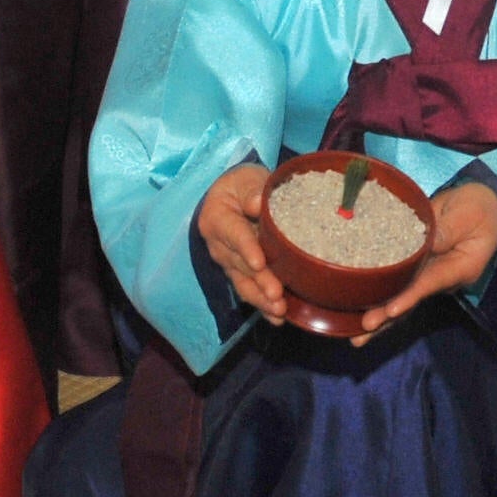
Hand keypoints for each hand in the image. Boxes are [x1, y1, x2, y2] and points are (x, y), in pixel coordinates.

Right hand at [195, 163, 288, 324]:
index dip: (247, 248)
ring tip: (279, 311)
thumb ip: (252, 189)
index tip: (259, 263)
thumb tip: (258, 203)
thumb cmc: (242, 185)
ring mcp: (228, 263)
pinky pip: (250, 291)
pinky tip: (278, 318)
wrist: (234, 195)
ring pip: (244, 283)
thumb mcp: (246, 178)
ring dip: (261, 299)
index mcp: (217, 218)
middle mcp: (218, 245)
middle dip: (259, 281)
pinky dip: (263, 306)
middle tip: (276, 295)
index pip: (234, 234)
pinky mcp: (240, 274)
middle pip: (240, 265)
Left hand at [355, 182, 496, 340]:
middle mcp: (443, 278)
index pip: (432, 283)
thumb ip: (447, 230)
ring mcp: (429, 274)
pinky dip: (377, 295)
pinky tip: (356, 310)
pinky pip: (396, 283)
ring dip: (380, 316)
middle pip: (413, 299)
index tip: (391, 311)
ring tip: (356, 337)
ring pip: (402, 297)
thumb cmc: (479, 208)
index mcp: (461, 268)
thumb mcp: (469, 215)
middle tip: (365, 328)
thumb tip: (424, 244)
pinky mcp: (417, 266)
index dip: (411, 296)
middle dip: (388, 316)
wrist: (481, 204)